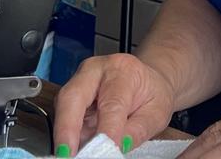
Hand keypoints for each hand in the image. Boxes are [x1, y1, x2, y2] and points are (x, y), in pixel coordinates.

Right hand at [53, 53, 174, 151]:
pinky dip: (65, 133)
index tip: (105, 149)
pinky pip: (62, 113)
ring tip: (71, 154)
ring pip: (62, 104)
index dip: (106, 130)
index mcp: (124, 70)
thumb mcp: (157, 112)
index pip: (112, 104)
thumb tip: (118, 147)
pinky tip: (73, 147)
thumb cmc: (152, 93)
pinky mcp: (71, 94)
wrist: (147, 81)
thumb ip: (138, 130)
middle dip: (67, 128)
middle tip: (67, 154)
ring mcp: (80, 80)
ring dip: (63, 133)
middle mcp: (96, 70)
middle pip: (73, 96)